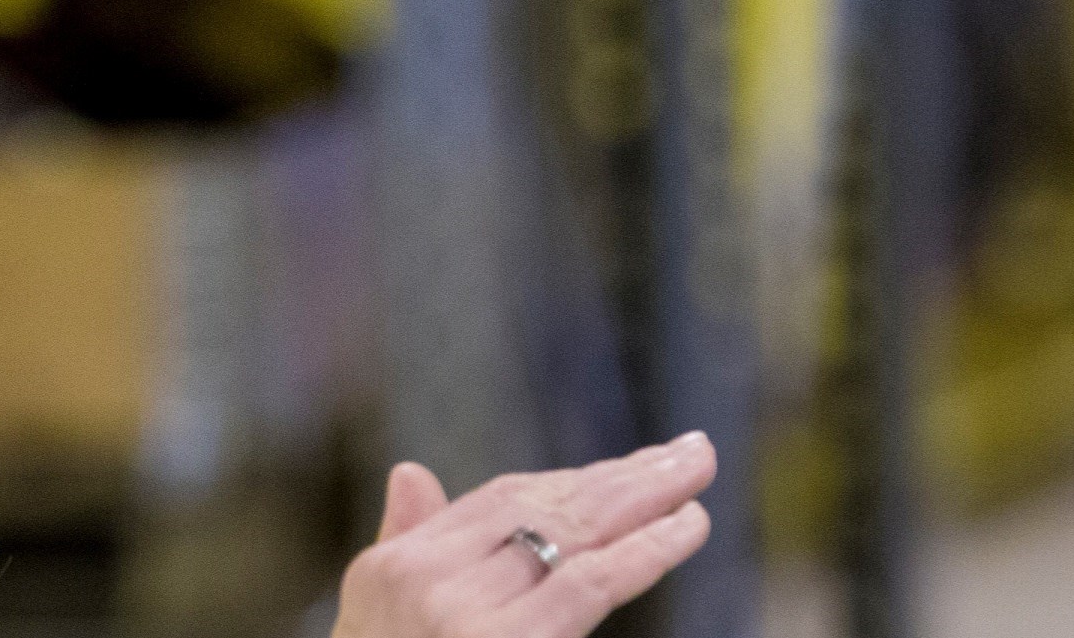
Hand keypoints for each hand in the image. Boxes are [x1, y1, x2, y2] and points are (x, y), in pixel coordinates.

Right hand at [327, 432, 716, 637]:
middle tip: (691, 452)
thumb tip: (412, 472)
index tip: (635, 467)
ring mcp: (462, 617)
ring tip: (698, 475)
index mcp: (391, 570)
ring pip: (571, 537)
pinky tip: (684, 526)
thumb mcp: (375, 622)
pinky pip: (588, 586)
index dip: (573, 481)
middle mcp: (422, 582)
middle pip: (540, 510)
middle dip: (623, 477)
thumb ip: (405, 546)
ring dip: (646, 501)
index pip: (497, 504)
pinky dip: (643, 551)